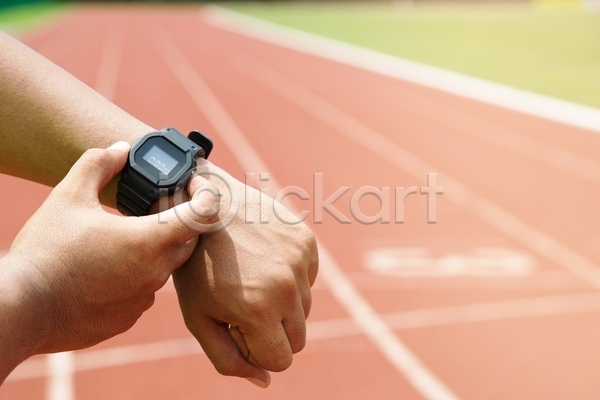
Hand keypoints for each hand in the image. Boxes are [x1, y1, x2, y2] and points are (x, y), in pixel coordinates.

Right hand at [6, 142, 219, 353]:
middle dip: (180, 221)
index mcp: (150, 241)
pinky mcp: (127, 318)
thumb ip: (99, 164)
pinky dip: (136, 277)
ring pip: (165, 268)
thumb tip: (120, 149)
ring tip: (124, 237)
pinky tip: (108, 269)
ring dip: (155, 250)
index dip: (206, 195)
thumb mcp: (68, 195)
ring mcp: (142, 299)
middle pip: (188, 241)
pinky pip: (143, 292)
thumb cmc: (46, 251)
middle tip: (157, 208)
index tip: (193, 186)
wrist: (22, 308)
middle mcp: (155, 272)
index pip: (204, 215)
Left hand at [173, 161, 318, 387]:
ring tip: (251, 279)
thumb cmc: (194, 265)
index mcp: (259, 309)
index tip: (235, 326)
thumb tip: (266, 382)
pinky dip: (290, 279)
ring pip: (305, 310)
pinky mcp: (306, 241)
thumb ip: (229, 360)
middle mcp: (288, 285)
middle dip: (273, 332)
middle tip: (243, 305)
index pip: (281, 360)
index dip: (256, 349)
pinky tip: (263, 260)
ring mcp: (300, 259)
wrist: (201, 204)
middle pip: (298, 338)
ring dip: (283, 305)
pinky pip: (308, 280)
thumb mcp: (199, 318)